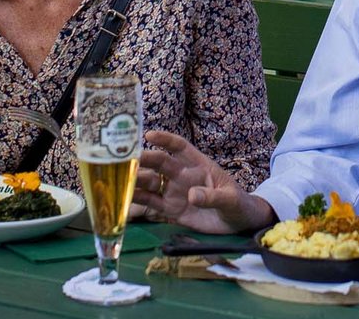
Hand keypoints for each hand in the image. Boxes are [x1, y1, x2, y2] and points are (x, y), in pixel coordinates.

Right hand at [130, 129, 274, 232]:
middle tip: (127, 160)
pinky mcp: (170, 210)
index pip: (180, 147)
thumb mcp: (231, 199)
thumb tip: (192, 195)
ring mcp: (174, 192)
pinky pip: (151, 203)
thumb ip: (213, 196)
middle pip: (160, 163)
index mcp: (198, 165)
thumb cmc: (237, 203)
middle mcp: (182, 175)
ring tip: (121, 180)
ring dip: (136, 179)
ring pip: (151, 182)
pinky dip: (136, 200)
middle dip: (144, 159)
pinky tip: (123, 198)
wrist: (237, 223)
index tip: (149, 135)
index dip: (165, 140)